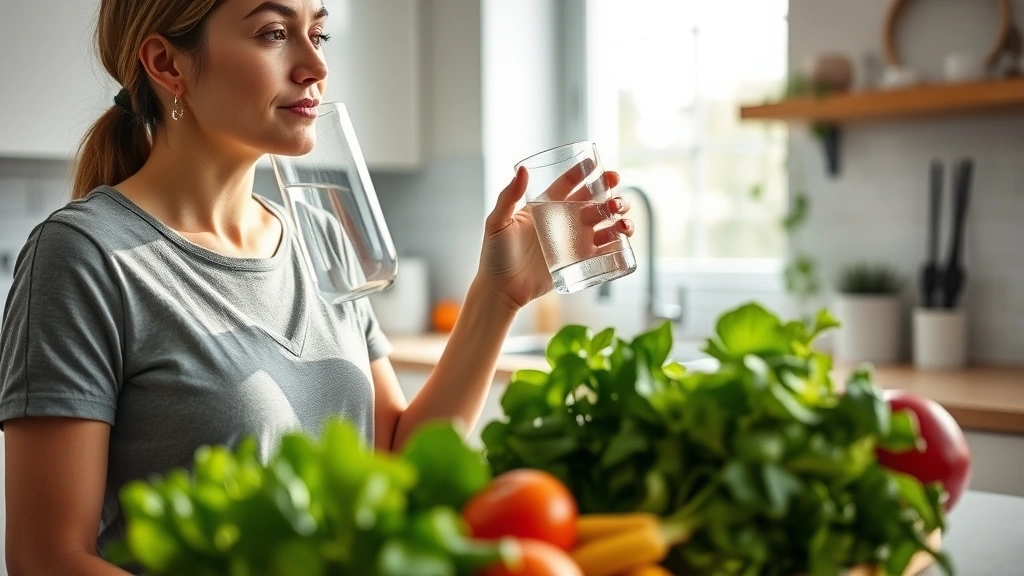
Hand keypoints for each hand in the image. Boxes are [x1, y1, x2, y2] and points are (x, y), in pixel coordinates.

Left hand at [477, 160, 633, 310]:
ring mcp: (573, 241)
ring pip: (605, 222)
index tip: (598, 164)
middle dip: (610, 194)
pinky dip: (619, 242)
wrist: (501, 291)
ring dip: (619, 216)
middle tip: (615, 194)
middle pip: (593, 201)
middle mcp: (562, 221)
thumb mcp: (497, 223)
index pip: (568, 184)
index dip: (584, 173)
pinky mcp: (580, 261)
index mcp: (545, 207)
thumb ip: (508, 197)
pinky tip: (623, 238)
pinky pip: (606, 249)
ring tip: (622, 219)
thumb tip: (523, 170)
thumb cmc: (494, 256)